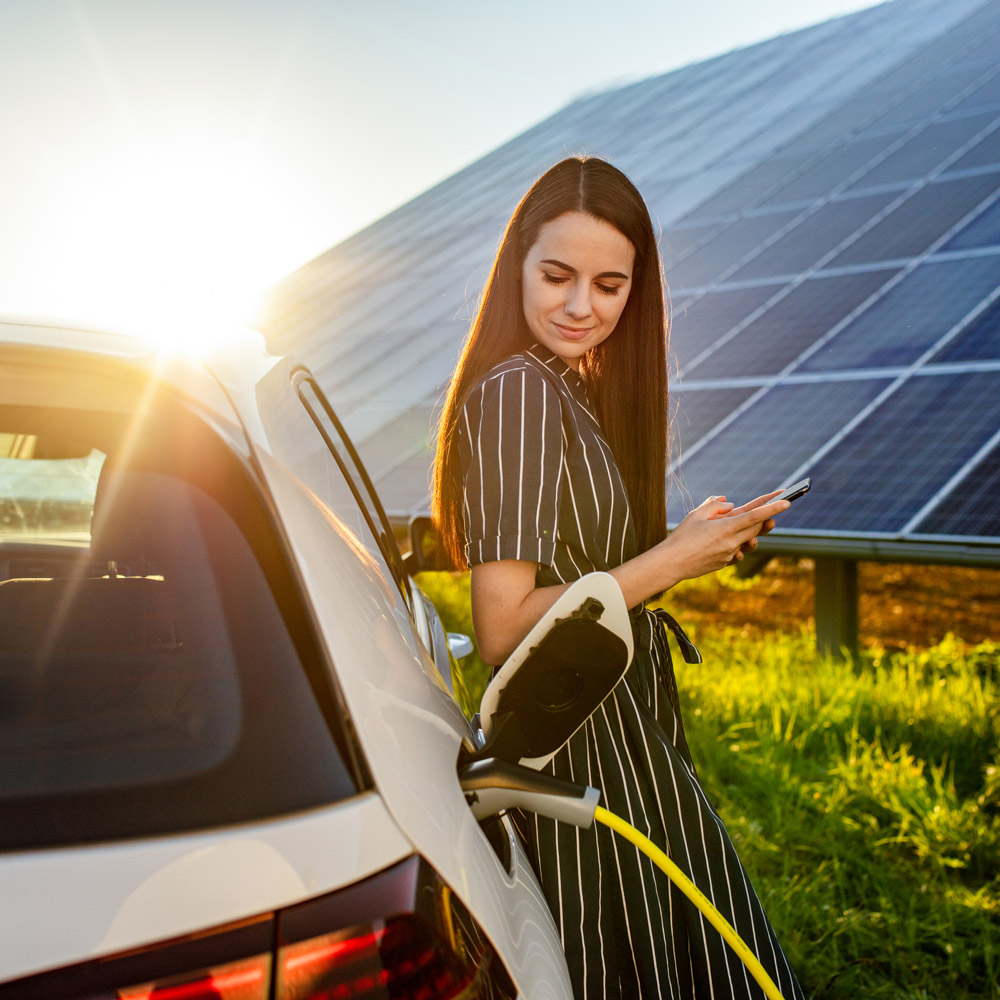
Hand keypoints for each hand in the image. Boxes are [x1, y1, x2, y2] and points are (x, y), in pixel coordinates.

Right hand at [655, 493, 789, 579]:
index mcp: (726, 528)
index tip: (787, 501)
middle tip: (774, 507)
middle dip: (766, 518)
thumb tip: (730, 504)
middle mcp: (732, 543)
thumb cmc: (681, 537)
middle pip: (757, 528)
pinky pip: (738, 551)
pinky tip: (726, 540)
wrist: (671, 564)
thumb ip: (715, 505)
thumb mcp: (696, 515)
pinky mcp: (725, 563)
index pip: (755, 516)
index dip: (772, 508)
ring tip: (745, 525)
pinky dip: (737, 543)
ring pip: (749, 540)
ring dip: (751, 531)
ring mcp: (730, 555)